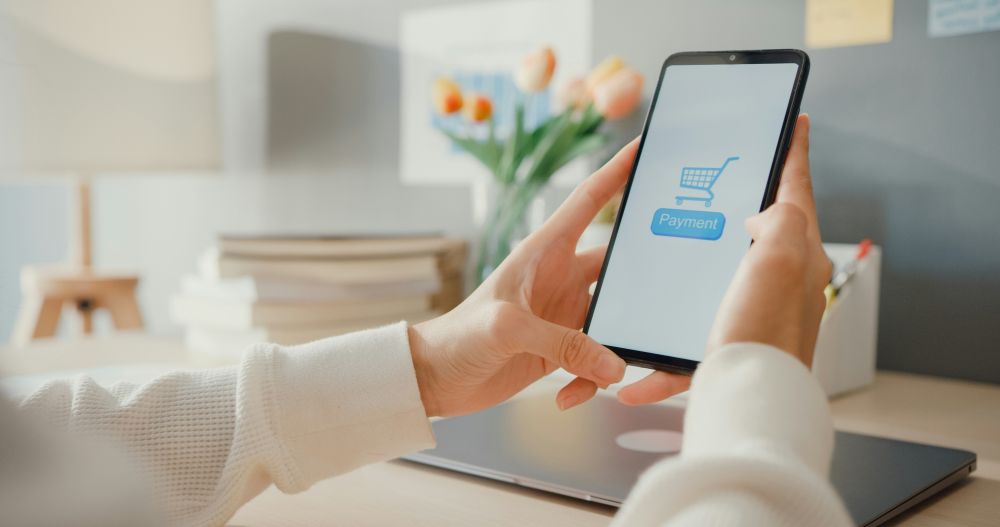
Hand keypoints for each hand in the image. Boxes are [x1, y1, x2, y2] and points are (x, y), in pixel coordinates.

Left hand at [409, 140, 689, 416]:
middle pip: (618, 264)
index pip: (589, 201)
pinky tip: (567, 395)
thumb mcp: (508, 329)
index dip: (618, 171)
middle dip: (645, 275)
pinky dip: (590, 379)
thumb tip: (615, 365)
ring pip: (615, 317)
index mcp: (544, 251)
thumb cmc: (458, 337)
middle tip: (677, 282)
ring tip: (614, 369)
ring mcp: (563, 313)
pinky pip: (595, 359)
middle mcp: (560, 277)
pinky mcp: (560, 348)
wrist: (433, 380)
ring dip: (619, 342)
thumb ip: (563, 344)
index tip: (647, 148)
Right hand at [617, 114, 830, 404]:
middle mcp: (777, 284)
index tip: (797, 121)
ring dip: (681, 284)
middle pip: (755, 233)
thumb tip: (761, 218)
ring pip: (708, 287)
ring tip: (658, 269)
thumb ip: (780, 220)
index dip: (795, 150)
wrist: (750, 402)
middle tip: (711, 187)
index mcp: (795, 255)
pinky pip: (682, 347)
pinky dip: (658, 363)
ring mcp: (748, 316)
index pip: (796, 189)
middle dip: (732, 210)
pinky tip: (635, 375)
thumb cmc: (767, 333)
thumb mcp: (782, 257)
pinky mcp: (722, 349)